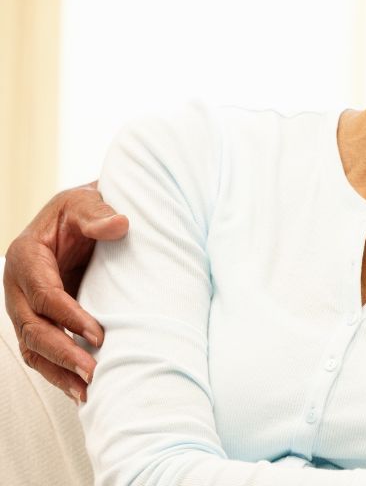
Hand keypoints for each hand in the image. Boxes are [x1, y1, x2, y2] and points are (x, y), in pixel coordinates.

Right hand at [3, 182, 125, 400]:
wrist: (79, 219)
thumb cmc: (83, 210)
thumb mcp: (87, 202)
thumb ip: (98, 213)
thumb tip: (119, 225)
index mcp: (25, 257)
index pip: (43, 295)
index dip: (68, 316)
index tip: (98, 334)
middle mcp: (18, 286)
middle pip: (32, 328)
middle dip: (61, 352)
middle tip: (92, 371)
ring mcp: (24, 307)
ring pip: (32, 347)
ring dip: (57, 371)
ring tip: (86, 392)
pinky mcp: (38, 320)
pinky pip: (40, 351)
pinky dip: (57, 372)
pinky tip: (80, 390)